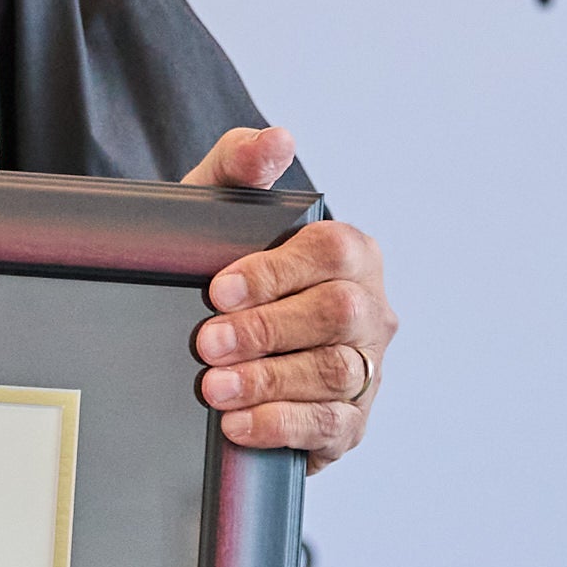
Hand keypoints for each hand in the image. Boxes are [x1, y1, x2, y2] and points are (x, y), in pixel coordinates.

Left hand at [180, 126, 392, 471]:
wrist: (198, 336)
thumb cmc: (216, 268)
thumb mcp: (213, 210)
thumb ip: (240, 165)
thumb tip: (276, 140)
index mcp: (349, 252)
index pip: (330, 252)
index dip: (275, 272)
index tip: (217, 290)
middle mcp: (369, 308)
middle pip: (338, 315)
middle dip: (267, 331)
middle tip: (206, 344)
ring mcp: (366, 368)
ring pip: (334, 373)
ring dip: (269, 381)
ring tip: (214, 388)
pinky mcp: (350, 422)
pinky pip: (328, 426)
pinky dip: (280, 425)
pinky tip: (237, 425)